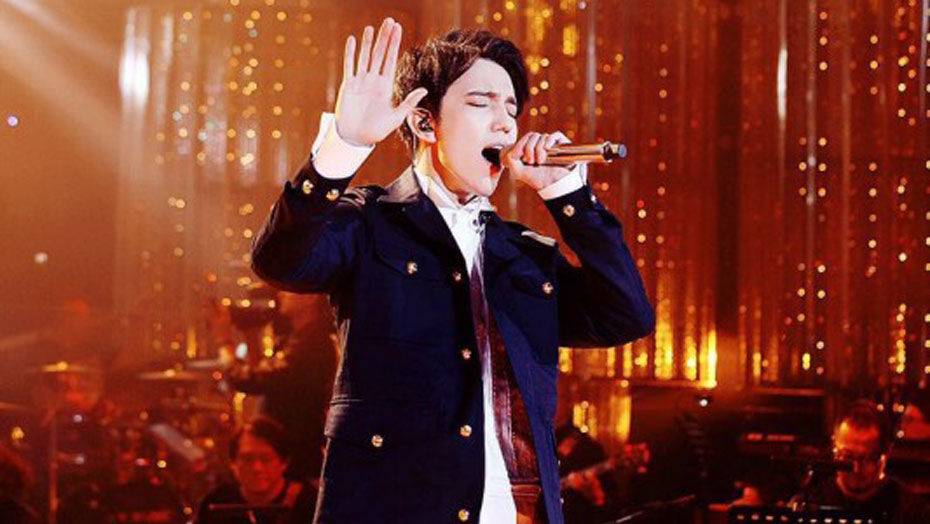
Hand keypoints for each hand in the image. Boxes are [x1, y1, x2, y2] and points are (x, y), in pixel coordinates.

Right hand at [334, 18, 427, 145]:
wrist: (356, 138)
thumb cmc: (377, 131)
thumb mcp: (396, 117)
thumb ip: (409, 102)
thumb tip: (423, 90)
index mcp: (386, 86)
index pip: (391, 60)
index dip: (394, 44)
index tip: (398, 29)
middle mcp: (374, 80)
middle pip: (380, 54)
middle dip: (385, 38)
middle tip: (389, 21)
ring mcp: (361, 81)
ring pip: (365, 57)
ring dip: (368, 42)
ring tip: (372, 27)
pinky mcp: (348, 85)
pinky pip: (349, 66)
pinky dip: (350, 53)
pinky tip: (352, 40)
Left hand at [502, 131, 574, 190]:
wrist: (553, 185)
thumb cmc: (536, 179)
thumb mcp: (518, 171)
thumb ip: (510, 158)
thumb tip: (514, 147)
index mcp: (531, 148)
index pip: (526, 137)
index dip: (522, 145)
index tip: (524, 159)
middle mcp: (542, 144)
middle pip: (533, 135)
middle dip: (529, 149)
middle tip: (532, 162)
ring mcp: (552, 144)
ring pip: (543, 136)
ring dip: (539, 150)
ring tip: (540, 162)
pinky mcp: (562, 145)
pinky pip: (555, 135)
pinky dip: (550, 140)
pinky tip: (547, 149)